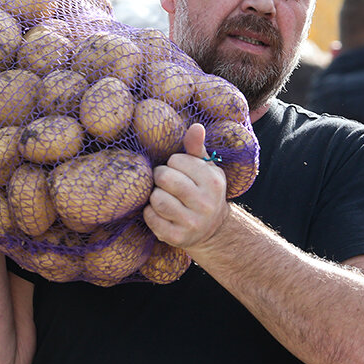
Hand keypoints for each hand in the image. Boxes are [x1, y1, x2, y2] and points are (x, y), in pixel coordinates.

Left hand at [143, 123, 229, 251]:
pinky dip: (150, 213)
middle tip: (164, 182)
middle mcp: (206, 203)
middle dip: (159, 177)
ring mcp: (192, 223)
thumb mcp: (205, 169)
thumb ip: (197, 147)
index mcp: (214, 182)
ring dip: (154, 196)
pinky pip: (151, 218)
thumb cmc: (203, 190)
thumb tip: (196, 126)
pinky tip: (159, 212)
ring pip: (157, 199)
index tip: (178, 171)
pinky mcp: (177, 237)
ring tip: (162, 196)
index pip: (176, 160)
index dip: (172, 163)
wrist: (212, 230)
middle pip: (164, 178)